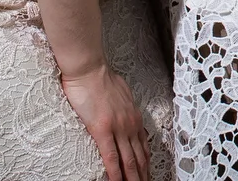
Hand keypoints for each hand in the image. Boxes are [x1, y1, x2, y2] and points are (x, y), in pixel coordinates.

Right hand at [60, 63, 151, 180]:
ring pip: (129, 160)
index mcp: (133, 116)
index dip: (146, 162)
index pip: (143, 145)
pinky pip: (111, 157)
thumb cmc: (100, 78)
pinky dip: (116, 173)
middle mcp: (130, 124)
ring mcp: (118, 128)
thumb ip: (124, 108)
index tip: (148, 173)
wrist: (89, 69)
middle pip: (139, 156)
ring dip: (134, 177)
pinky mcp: (102, 130)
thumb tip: (124, 113)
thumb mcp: (121, 93)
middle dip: (143, 174)